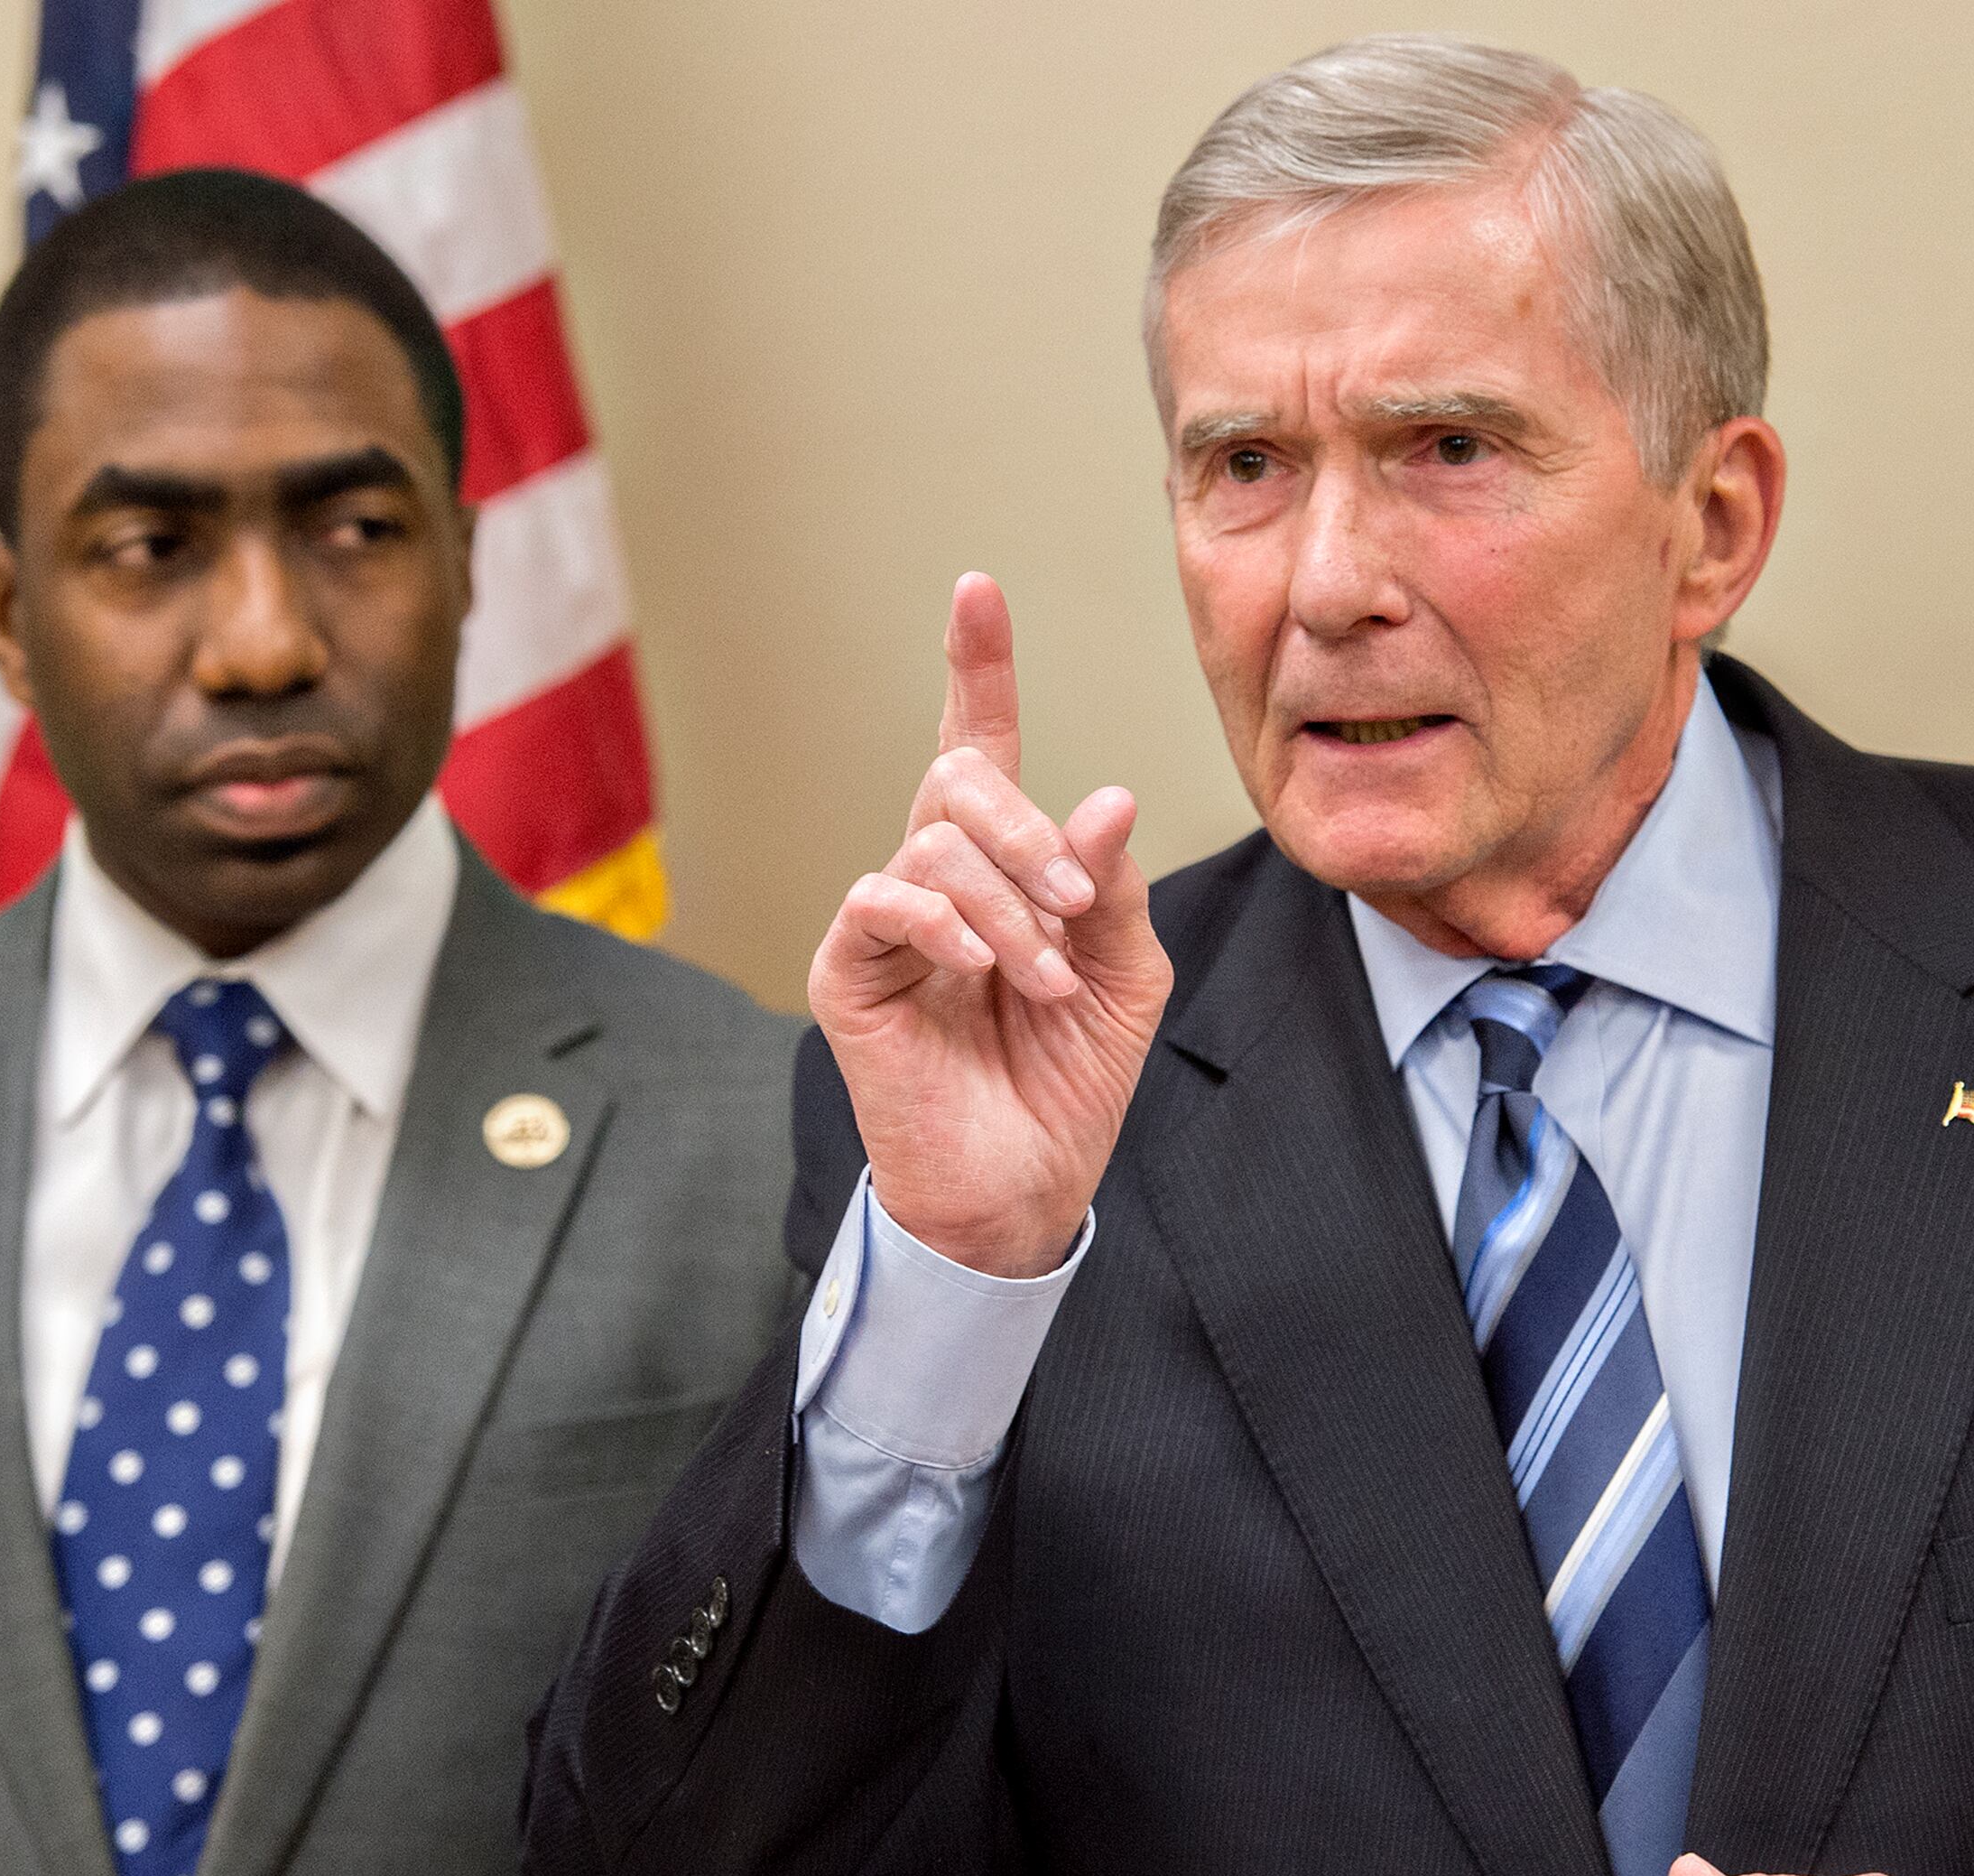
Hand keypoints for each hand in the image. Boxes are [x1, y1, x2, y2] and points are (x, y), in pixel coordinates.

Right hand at [809, 572, 1169, 1277]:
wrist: (1023, 1188)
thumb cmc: (1069, 1081)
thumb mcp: (1125, 975)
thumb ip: (1113, 887)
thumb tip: (1107, 798)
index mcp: (1002, 867)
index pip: (982, 745)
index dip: (978, 667)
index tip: (977, 589)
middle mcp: (935, 879)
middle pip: (960, 779)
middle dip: (1028, 827)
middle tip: (1077, 899)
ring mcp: (886, 924)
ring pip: (933, 845)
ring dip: (1007, 904)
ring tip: (1047, 976)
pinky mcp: (847, 973)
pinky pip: (883, 902)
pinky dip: (945, 924)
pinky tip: (982, 969)